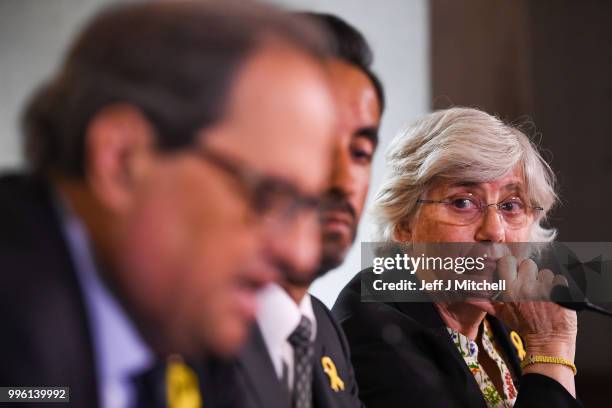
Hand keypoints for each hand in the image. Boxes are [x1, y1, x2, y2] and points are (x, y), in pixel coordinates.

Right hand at [472, 255, 577, 396]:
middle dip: (530, 273)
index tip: (515, 273)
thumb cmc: (524, 326)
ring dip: (546, 281)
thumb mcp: (501, 314)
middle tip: (531, 286)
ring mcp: (544, 289)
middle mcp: (525, 287)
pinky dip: (560, 287)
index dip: (512, 265)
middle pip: (528, 263)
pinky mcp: (560, 292)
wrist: (548, 342)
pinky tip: (555, 297)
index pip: (508, 261)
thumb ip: (483, 303)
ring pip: (545, 271)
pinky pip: (560, 279)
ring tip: (544, 294)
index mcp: (509, 290)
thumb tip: (465, 297)